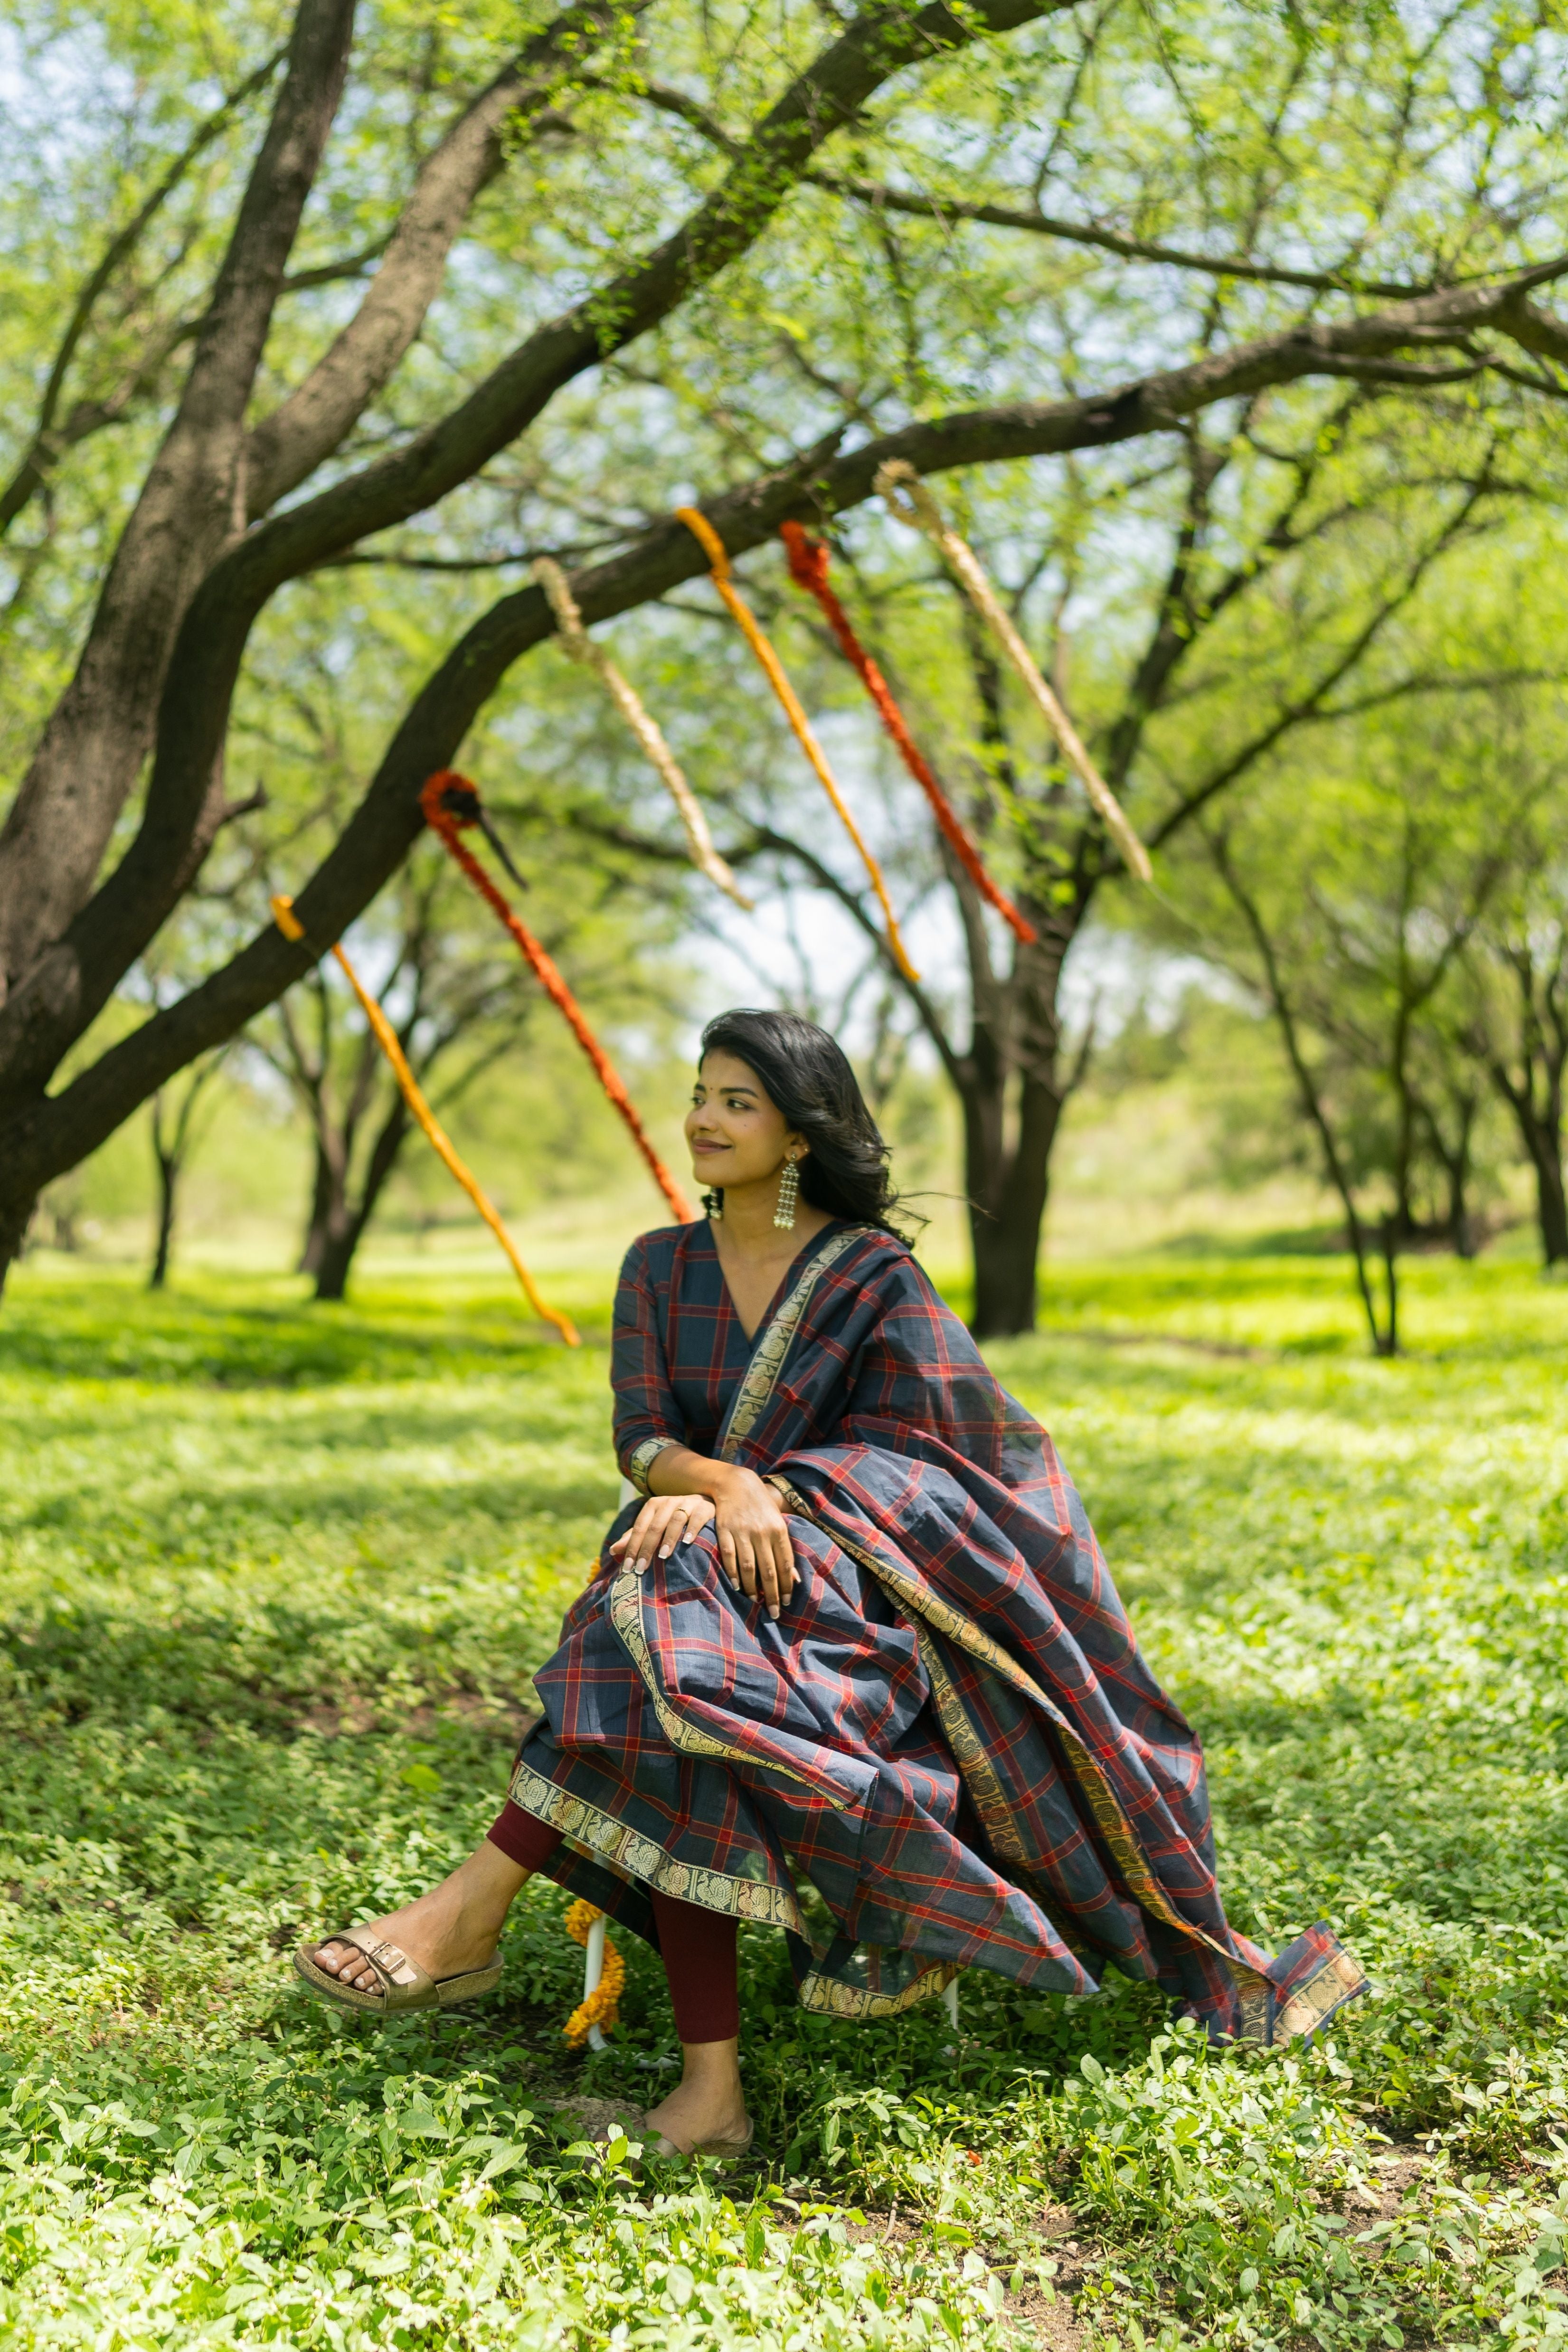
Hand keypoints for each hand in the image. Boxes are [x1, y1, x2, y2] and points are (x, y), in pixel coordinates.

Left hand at [610, 1493, 715, 1571]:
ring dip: (668, 1538)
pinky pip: (697, 1517)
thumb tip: (613, 1550)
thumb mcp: (655, 1526)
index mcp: (653, 1505)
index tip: (627, 1568)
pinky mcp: (705, 1507)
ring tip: (663, 1556)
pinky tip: (687, 1542)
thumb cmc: (675, 1519)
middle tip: (641, 1569)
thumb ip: (636, 1537)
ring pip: (675, 1520)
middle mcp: (669, 1502)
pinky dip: (692, 1529)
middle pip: (655, 1526)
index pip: (639, 1527)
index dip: (632, 1547)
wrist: (706, 1503)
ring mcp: (687, 1503)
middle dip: (646, 1548)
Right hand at [711, 1468, 795, 1620]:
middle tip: (774, 1613)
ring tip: (754, 1602)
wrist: (737, 1485)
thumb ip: (785, 1550)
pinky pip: (729, 1556)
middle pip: (768, 1570)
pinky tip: (736, 1586)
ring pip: (748, 1566)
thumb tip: (795, 1579)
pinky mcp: (725, 1530)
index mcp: (779, 1531)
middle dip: (772, 1595)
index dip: (786, 1586)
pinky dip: (732, 1573)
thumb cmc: (762, 1508)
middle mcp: (762, 1532)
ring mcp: (743, 1531)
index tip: (787, 1603)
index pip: (785, 1565)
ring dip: (752, 1587)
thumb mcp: (778, 1525)